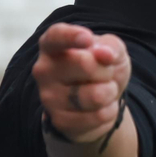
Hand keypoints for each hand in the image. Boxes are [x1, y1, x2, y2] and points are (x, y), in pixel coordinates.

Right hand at [33, 23, 131, 144]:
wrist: (100, 103)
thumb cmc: (101, 68)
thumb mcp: (111, 50)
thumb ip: (110, 45)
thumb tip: (105, 53)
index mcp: (52, 46)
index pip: (56, 36)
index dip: (71, 36)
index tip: (88, 38)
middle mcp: (43, 70)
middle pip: (85, 63)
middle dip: (106, 69)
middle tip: (105, 74)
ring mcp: (48, 97)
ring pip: (94, 94)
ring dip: (110, 92)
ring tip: (105, 91)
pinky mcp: (59, 120)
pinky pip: (97, 116)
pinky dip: (109, 111)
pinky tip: (102, 108)